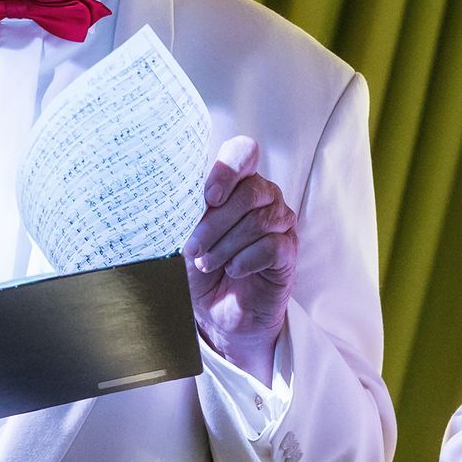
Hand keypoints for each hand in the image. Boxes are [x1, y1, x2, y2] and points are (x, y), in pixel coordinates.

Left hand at [184, 135, 296, 379]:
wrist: (213, 309)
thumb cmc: (196, 263)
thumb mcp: (184, 232)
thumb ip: (187, 206)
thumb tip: (173, 188)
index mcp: (235, 182)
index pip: (243, 152)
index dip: (227, 170)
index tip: (208, 197)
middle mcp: (263, 196)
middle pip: (251, 190)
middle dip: (216, 221)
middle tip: (195, 247)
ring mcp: (280, 223)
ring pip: (261, 219)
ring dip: (227, 244)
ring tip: (208, 262)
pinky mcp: (289, 252)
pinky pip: (273, 246)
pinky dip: (246, 259)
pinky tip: (232, 269)